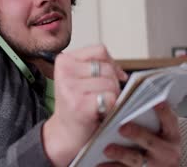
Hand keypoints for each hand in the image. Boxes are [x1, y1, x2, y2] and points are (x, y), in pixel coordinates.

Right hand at [42, 45, 127, 166]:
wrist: (65, 134)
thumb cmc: (76, 106)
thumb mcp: (80, 78)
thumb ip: (97, 67)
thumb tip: (122, 73)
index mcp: (64, 60)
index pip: (100, 50)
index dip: (111, 64)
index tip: (108, 78)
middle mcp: (65, 71)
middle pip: (107, 68)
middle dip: (112, 84)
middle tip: (99, 98)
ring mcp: (70, 88)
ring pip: (110, 83)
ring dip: (112, 97)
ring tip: (99, 106)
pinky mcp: (79, 104)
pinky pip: (110, 97)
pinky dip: (111, 107)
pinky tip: (99, 113)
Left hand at [100, 102, 180, 166]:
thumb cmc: (157, 146)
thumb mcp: (161, 134)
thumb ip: (149, 119)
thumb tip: (126, 102)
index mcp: (171, 136)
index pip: (169, 120)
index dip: (163, 110)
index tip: (156, 101)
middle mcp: (166, 152)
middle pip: (150, 141)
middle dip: (136, 133)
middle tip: (122, 127)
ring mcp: (154, 165)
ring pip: (136, 159)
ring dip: (121, 153)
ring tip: (107, 149)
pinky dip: (111, 166)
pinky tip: (100, 163)